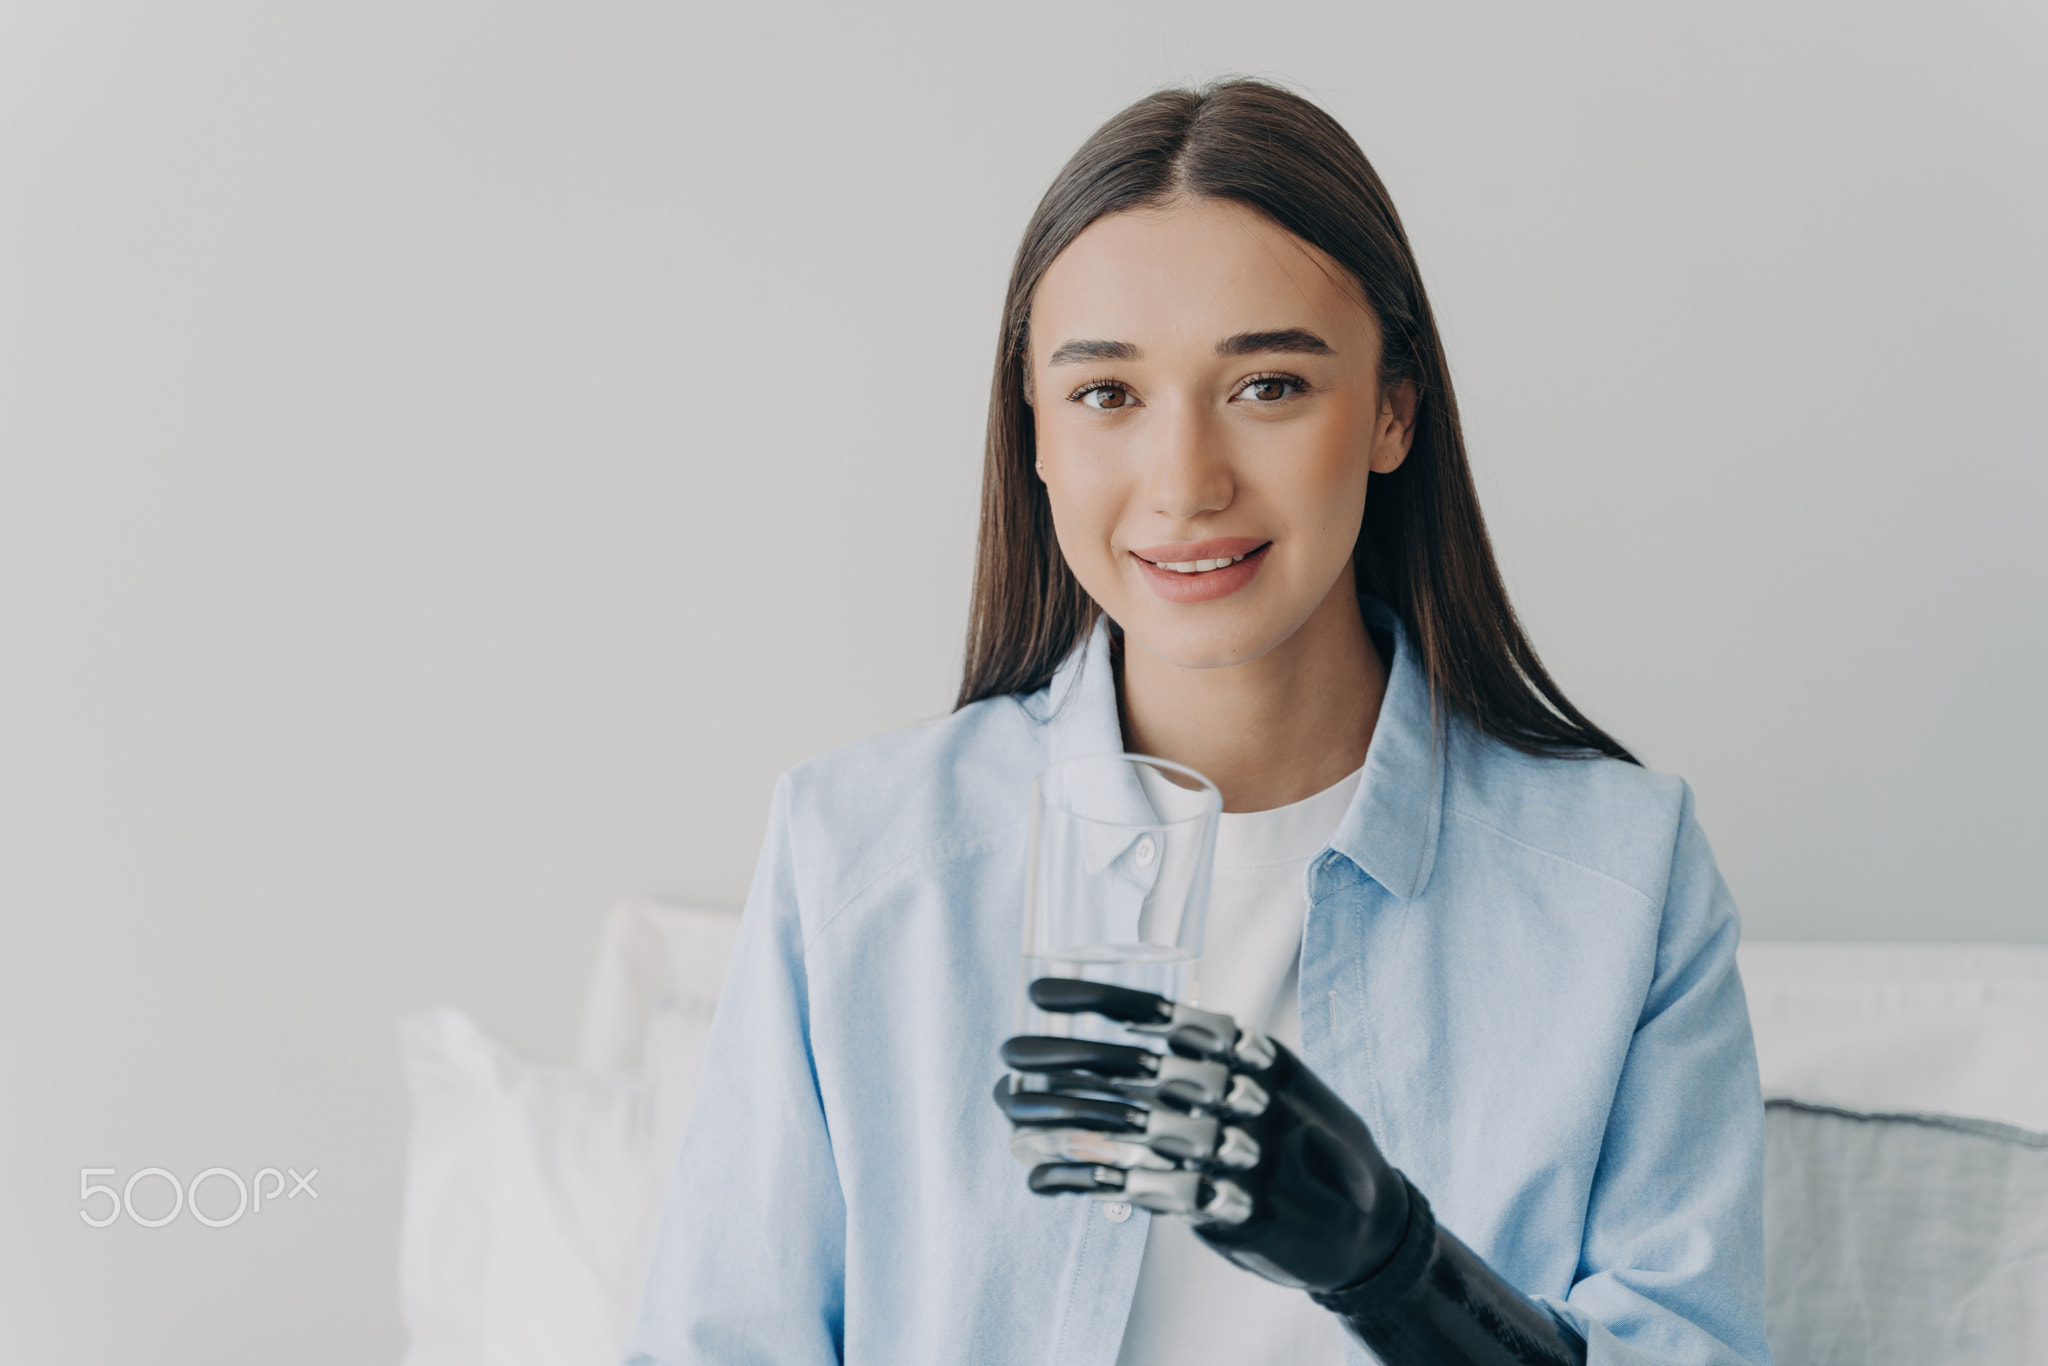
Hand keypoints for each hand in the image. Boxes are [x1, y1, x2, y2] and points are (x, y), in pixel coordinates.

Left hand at [994, 978, 1410, 1292]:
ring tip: (1010, 1115)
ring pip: (1133, 1130)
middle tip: (1007, 1054)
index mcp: (1256, 1054)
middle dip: (1065, 1061)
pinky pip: (1145, 1192)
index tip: (1039, 993)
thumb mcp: (1278, 1084)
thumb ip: (1215, 1062)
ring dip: (1061, 1123)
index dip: (1100, 1001)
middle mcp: (1248, 1097)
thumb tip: (1129, 1045)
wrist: (1368, 1232)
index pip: (1168, 1017)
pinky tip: (1040, 1180)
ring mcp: (1243, 1155)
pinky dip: (1087, 1184)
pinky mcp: (1232, 1212)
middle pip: (1140, 1071)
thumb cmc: (1305, 1145)